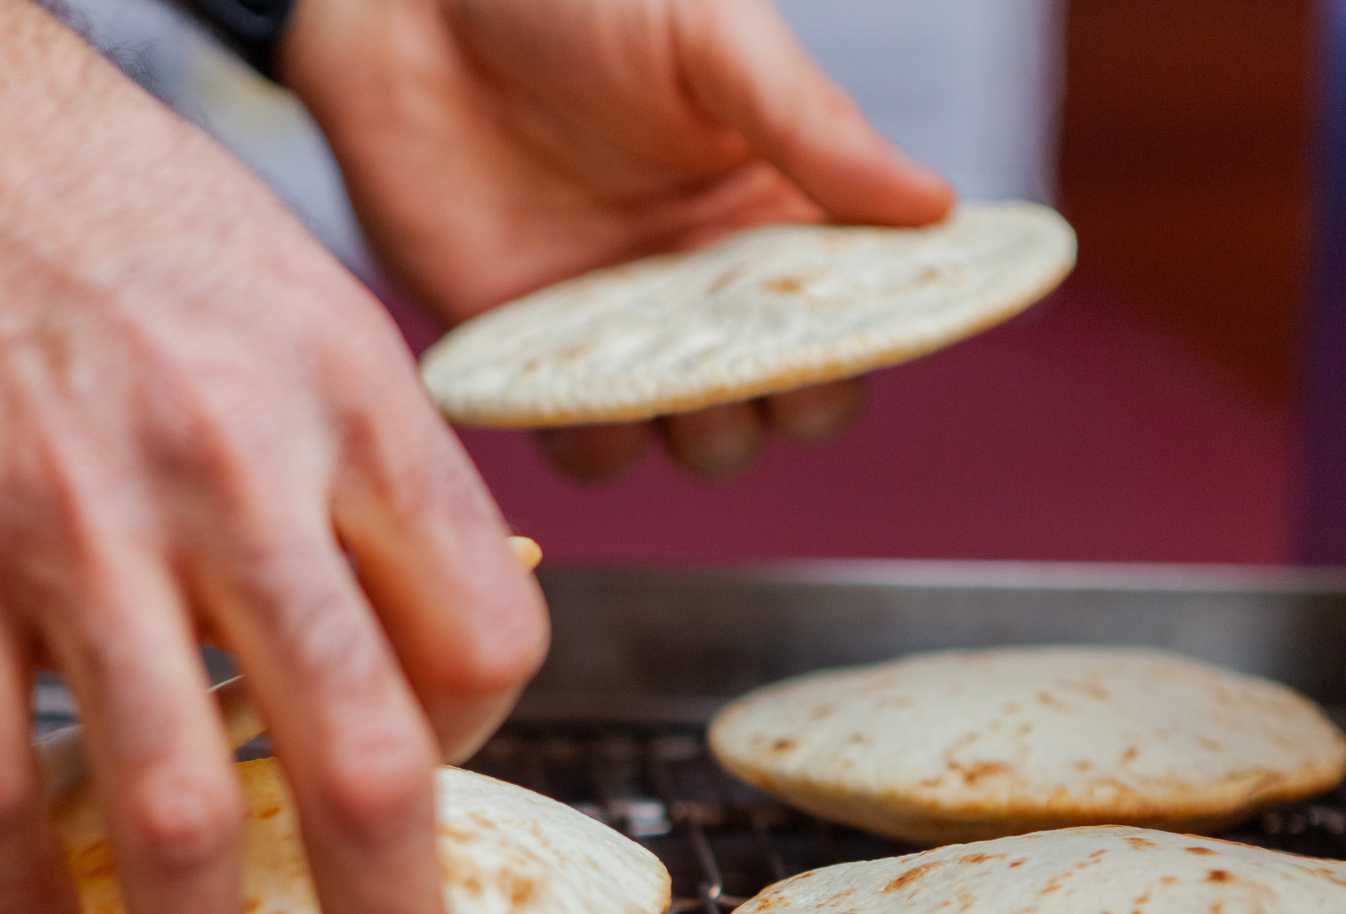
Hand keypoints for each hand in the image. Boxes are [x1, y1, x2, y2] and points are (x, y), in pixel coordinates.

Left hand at [280, 0, 954, 482]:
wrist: (408, 3)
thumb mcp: (712, 38)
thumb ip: (812, 126)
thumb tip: (937, 208)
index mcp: (774, 211)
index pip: (855, 312)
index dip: (874, 341)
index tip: (871, 339)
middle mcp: (705, 286)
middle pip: (781, 398)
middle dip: (790, 406)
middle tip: (774, 380)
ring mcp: (617, 330)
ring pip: (688, 436)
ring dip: (698, 436)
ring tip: (680, 393)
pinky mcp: (527, 358)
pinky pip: (577, 437)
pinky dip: (591, 438)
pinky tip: (585, 399)